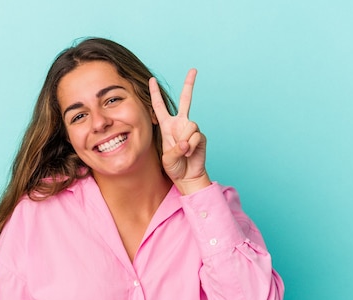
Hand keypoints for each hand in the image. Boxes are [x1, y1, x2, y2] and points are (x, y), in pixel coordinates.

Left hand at [149, 69, 210, 194]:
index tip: (151, 80)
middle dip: (189, 84)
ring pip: (190, 126)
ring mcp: (191, 129)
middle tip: (193, 69)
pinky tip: (189, 154)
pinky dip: (191, 147)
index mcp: (167, 125)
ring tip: (183, 152)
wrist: (187, 176)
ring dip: (185, 141)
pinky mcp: (201, 137)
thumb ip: (174, 150)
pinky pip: (196, 137)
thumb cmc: (174, 166)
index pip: (159, 106)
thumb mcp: (167, 158)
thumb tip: (186, 143)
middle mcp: (180, 123)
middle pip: (185, 100)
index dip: (155, 93)